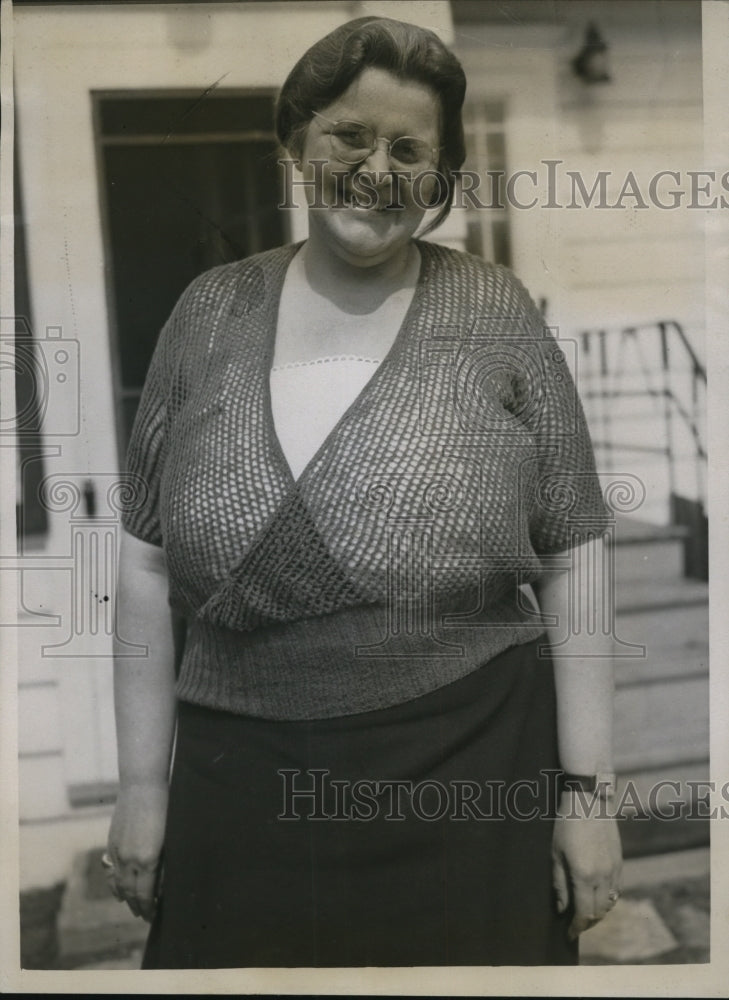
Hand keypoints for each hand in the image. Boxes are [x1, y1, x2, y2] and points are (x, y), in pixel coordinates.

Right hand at [105, 782, 168, 920]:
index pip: (146, 893)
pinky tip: (119, 888)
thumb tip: (162, 883)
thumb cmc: (165, 808)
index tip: (153, 916)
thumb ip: (164, 862)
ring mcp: (118, 851)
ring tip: (132, 907)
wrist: (142, 785)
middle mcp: (130, 859)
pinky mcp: (112, 842)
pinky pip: (111, 869)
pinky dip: (115, 883)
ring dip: (125, 897)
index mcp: (148, 859)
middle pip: (131, 892)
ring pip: (119, 883)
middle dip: (138, 906)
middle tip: (145, 916)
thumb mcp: (171, 837)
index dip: (149, 907)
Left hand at [552, 790, 622, 940]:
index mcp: (584, 876)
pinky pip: (617, 889)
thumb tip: (562, 909)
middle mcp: (603, 876)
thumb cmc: (565, 825)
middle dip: (586, 923)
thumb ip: (559, 884)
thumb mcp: (555, 854)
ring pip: (610, 903)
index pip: (584, 914)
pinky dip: (608, 899)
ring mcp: (614, 869)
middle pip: (599, 912)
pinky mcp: (620, 861)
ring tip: (585, 913)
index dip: (576, 928)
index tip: (568, 935)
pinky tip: (597, 896)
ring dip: (598, 912)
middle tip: (574, 926)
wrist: (588, 800)